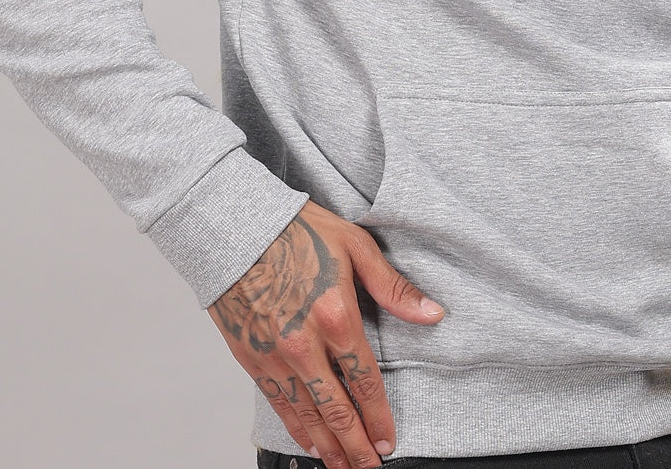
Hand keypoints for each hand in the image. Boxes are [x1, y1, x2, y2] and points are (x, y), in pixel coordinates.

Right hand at [208, 198, 444, 467]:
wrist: (237, 226)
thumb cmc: (297, 230)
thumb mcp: (355, 246)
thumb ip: (393, 287)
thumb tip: (432, 313)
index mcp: (336, 316)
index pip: (365, 381)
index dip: (378, 417)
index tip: (388, 440)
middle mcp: (305, 344)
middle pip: (337, 410)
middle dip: (357, 446)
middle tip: (370, 467)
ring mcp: (276, 355)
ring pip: (307, 415)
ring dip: (328, 447)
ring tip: (344, 467)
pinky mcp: (251, 357)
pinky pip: (278, 403)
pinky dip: (296, 428)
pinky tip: (309, 442)